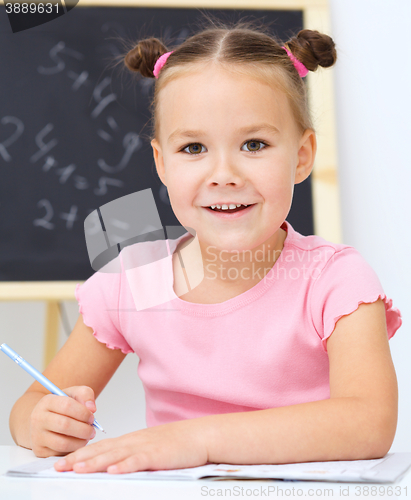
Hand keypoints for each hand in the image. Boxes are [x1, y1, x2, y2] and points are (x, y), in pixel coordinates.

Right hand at [29, 386, 96, 457]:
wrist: (45, 420)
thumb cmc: (62, 407)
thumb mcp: (74, 394)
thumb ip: (85, 394)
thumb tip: (92, 408)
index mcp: (47, 402)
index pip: (67, 405)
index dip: (83, 412)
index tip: (92, 417)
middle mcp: (38, 419)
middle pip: (65, 425)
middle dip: (84, 429)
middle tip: (92, 430)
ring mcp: (37, 436)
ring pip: (62, 443)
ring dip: (80, 441)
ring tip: (87, 437)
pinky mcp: (40, 450)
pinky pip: (60, 453)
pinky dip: (73, 449)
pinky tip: (78, 443)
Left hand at [53, 418, 208, 473]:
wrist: (199, 435)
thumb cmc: (177, 444)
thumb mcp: (151, 446)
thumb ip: (133, 454)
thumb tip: (115, 465)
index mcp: (132, 440)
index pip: (101, 447)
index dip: (81, 454)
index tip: (64, 462)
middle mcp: (134, 441)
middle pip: (102, 450)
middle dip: (79, 458)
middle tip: (59, 466)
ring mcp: (145, 447)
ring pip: (116, 455)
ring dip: (95, 462)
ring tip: (77, 469)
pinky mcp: (158, 455)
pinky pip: (138, 460)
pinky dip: (125, 465)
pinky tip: (113, 471)